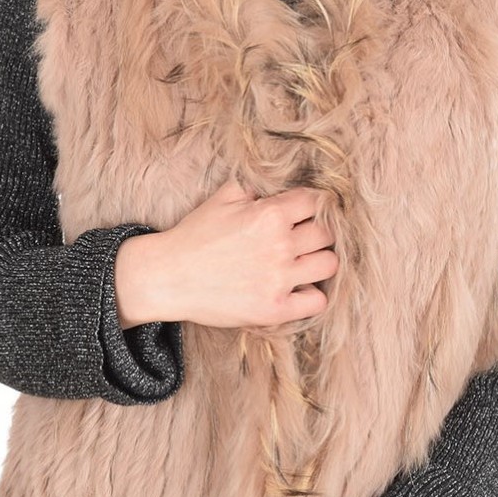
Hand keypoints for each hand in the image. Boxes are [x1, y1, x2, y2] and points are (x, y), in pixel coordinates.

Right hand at [116, 178, 338, 329]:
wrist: (168, 276)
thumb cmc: (195, 235)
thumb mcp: (223, 198)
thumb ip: (256, 188)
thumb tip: (278, 187)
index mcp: (269, 214)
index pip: (315, 202)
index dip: (311, 206)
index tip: (303, 213)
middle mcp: (279, 245)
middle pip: (326, 233)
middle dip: (316, 232)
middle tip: (302, 238)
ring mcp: (279, 279)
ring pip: (329, 264)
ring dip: (319, 261)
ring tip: (304, 262)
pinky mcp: (274, 309)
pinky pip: (318, 301)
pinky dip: (313, 294)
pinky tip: (298, 288)